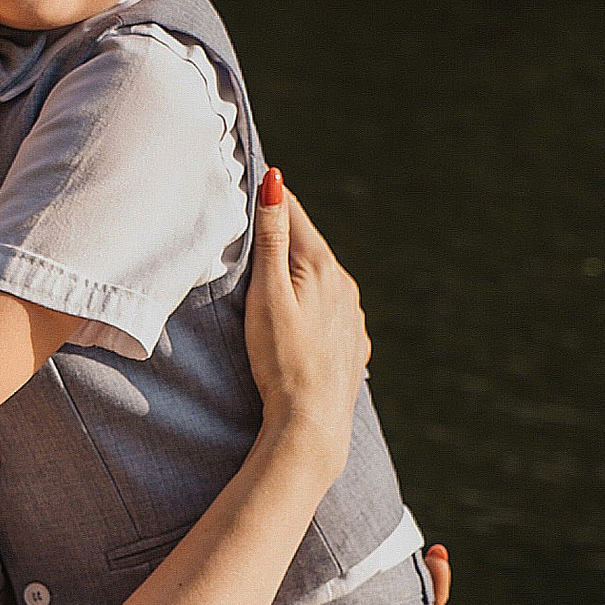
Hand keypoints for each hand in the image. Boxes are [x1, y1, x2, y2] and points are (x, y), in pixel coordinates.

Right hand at [242, 170, 366, 475]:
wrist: (311, 425)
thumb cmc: (280, 359)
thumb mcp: (266, 294)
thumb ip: (270, 237)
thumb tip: (274, 180)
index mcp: (323, 266)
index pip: (293, 213)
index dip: (269, 197)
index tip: (250, 180)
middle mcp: (346, 286)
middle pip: (308, 246)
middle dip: (281, 236)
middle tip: (250, 227)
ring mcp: (353, 316)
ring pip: (321, 280)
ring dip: (298, 274)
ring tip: (270, 278)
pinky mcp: (353, 344)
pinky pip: (331, 311)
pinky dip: (312, 306)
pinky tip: (298, 320)